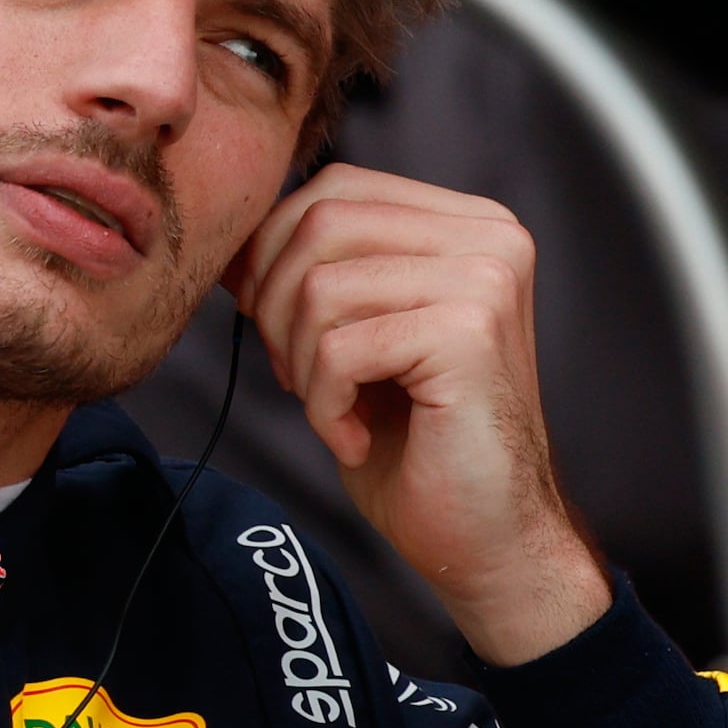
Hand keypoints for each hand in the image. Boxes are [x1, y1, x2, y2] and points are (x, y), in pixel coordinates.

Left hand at [230, 164, 609, 663]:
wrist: (488, 539)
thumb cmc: (421, 446)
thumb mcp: (360, 336)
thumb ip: (322, 273)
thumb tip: (237, 241)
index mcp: (468, 225)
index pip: (336, 188)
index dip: (273, 247)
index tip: (262, 318)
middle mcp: (490, 238)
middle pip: (321, 223)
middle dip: (276, 305)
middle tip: (297, 377)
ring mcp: (486, 280)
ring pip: (321, 286)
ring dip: (300, 362)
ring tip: (333, 410)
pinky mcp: (470, 334)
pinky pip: (341, 348)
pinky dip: (325, 406)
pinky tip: (355, 439)